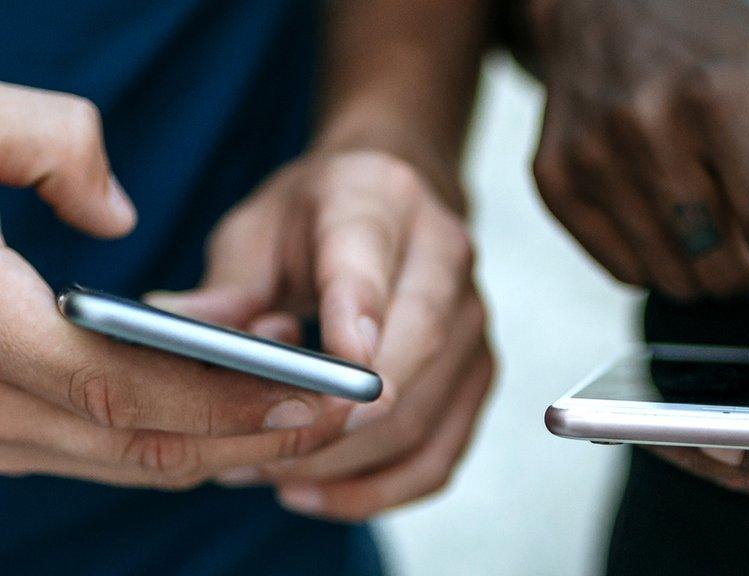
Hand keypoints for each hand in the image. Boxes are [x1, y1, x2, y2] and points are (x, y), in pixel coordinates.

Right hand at [0, 82, 343, 488]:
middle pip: (137, 444)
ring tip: (298, 394)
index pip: (121, 389)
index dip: (224, 401)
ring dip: (218, 439)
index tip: (310, 394)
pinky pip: (95, 450)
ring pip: (121, 458)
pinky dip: (169, 431)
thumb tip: (118, 218)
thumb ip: (51, 147)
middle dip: (249, 438)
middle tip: (336, 411)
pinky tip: (224, 393)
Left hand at [149, 150, 493, 519]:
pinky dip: (376, 489)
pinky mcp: (477, 372)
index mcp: (382, 201)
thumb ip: (226, 285)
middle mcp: (446, 259)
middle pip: (411, 355)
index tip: (319, 376)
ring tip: (265, 474)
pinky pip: (437, 456)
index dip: (348, 321)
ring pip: (421, 419)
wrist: (394, 199)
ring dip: (340, 464)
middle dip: (332, 420)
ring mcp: (474, 321)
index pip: (369, 265)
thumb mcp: (257, 228)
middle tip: (253, 452)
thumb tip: (175, 334)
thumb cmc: (317, 216)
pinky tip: (313, 491)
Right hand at [527, 0, 748, 383]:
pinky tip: (657, 205)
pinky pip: (625, 275)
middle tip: (748, 207)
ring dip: (707, 266)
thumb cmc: (717, 56)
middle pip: (724, 266)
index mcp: (721, 98)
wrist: (606, 11)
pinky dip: (658, 260)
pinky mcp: (553, 184)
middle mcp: (645, 128)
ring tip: (701, 198)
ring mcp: (588, 159)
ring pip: (675, 281)